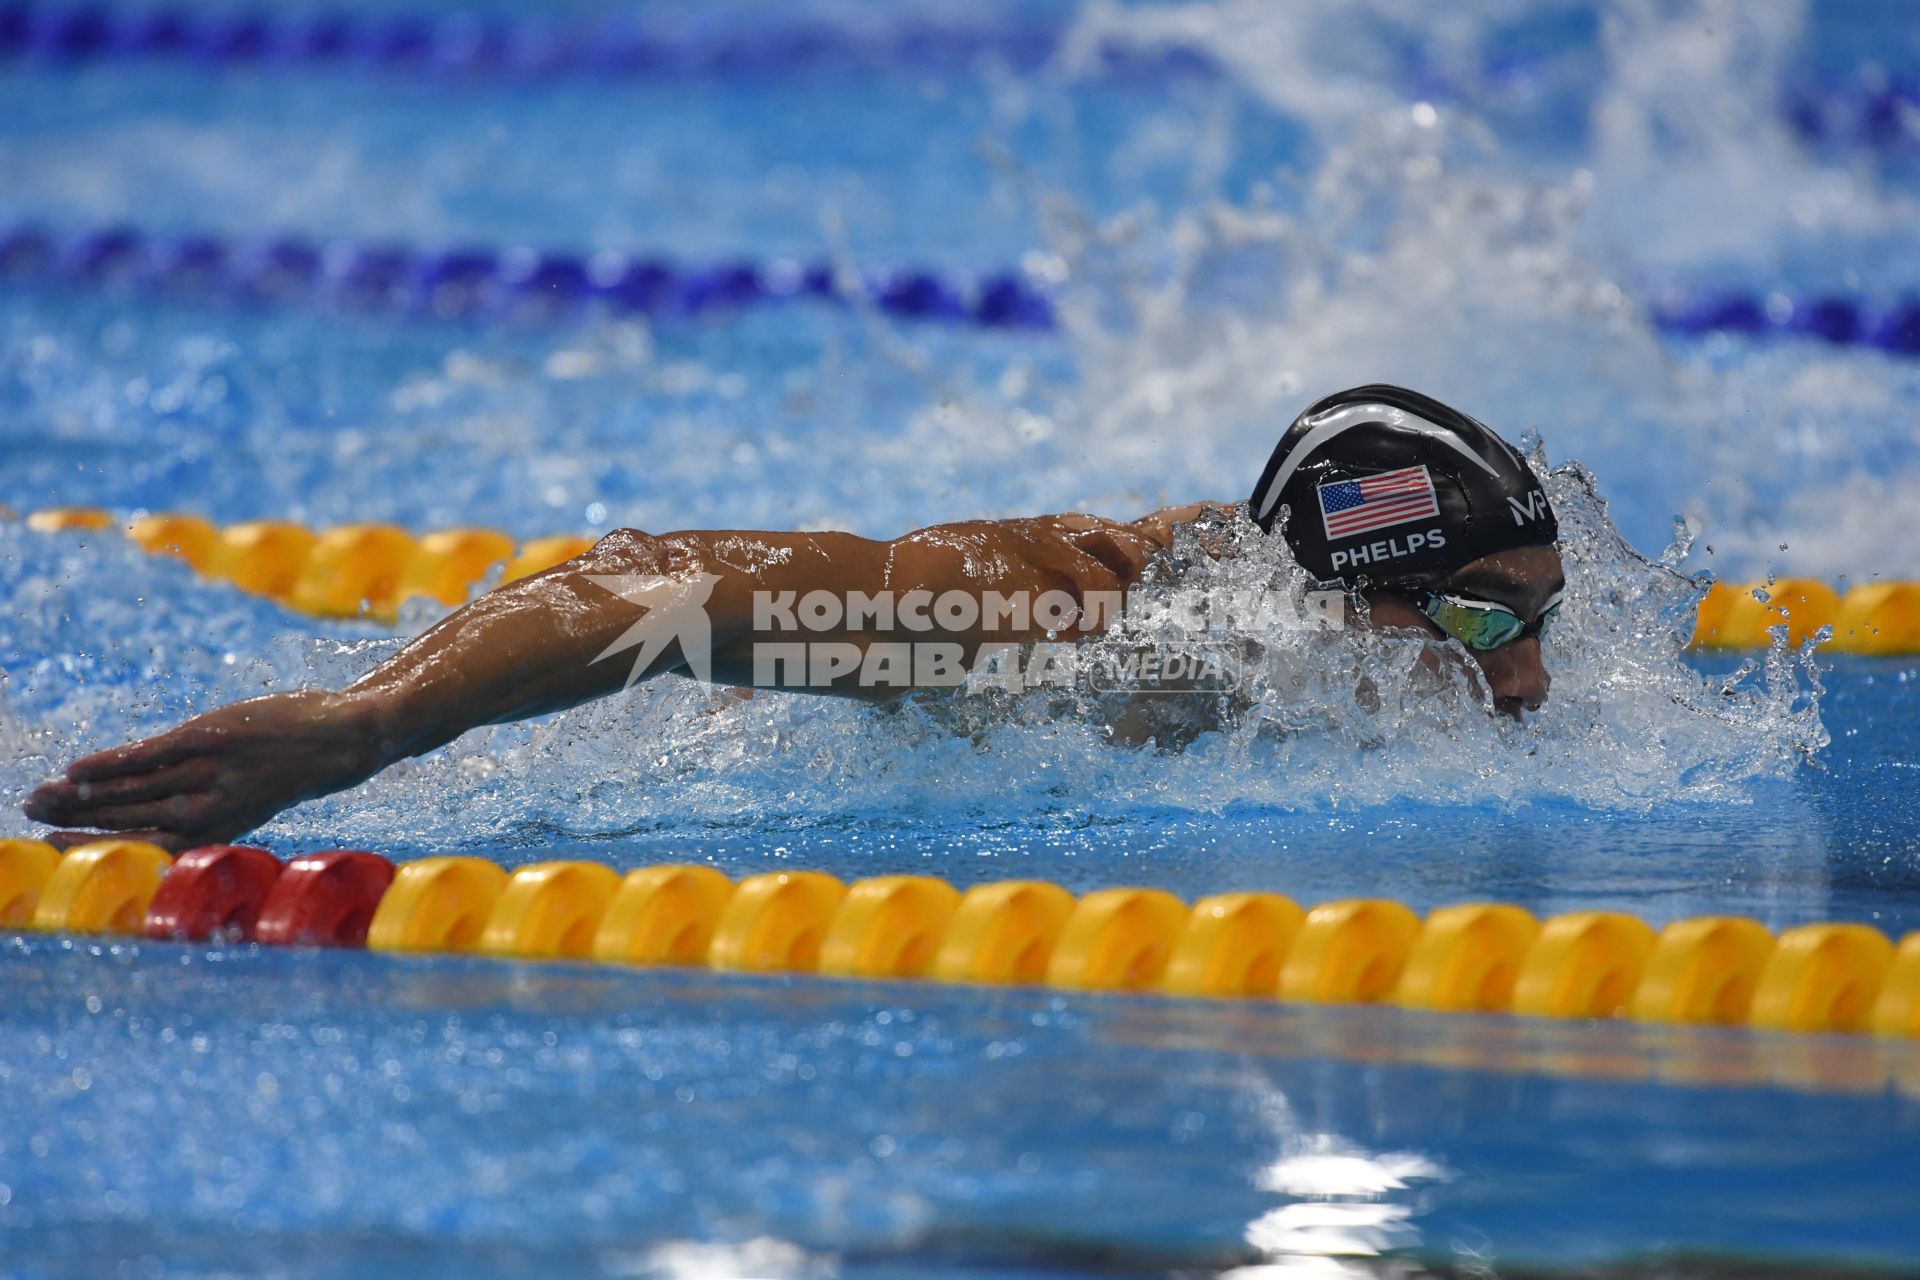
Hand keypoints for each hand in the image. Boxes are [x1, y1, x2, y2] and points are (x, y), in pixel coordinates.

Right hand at [24, 690, 388, 852]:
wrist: (343, 740)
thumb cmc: (294, 767)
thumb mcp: (252, 797)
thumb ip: (207, 803)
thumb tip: (157, 803)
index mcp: (219, 830)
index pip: (146, 844)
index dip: (97, 845)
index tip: (52, 843)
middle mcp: (210, 809)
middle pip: (129, 817)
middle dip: (76, 818)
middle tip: (31, 814)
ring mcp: (209, 774)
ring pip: (132, 790)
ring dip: (82, 794)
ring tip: (42, 795)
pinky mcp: (211, 738)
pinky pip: (150, 756)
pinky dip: (111, 764)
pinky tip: (78, 768)